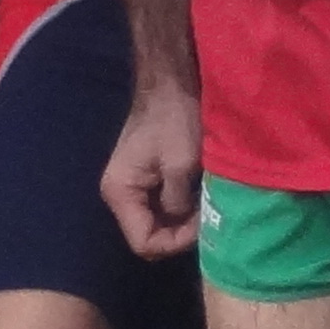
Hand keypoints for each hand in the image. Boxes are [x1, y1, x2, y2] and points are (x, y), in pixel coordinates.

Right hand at [103, 75, 204, 258]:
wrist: (172, 85)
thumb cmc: (174, 121)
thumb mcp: (180, 166)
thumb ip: (178, 204)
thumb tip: (183, 224)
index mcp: (120, 192)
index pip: (144, 243)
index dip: (175, 242)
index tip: (202, 223)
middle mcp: (120, 195)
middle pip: (150, 235)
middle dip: (181, 232)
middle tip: (208, 214)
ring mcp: (133, 187)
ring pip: (159, 222)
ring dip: (184, 219)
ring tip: (207, 203)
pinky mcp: (147, 179)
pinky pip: (164, 206)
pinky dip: (183, 206)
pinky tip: (200, 194)